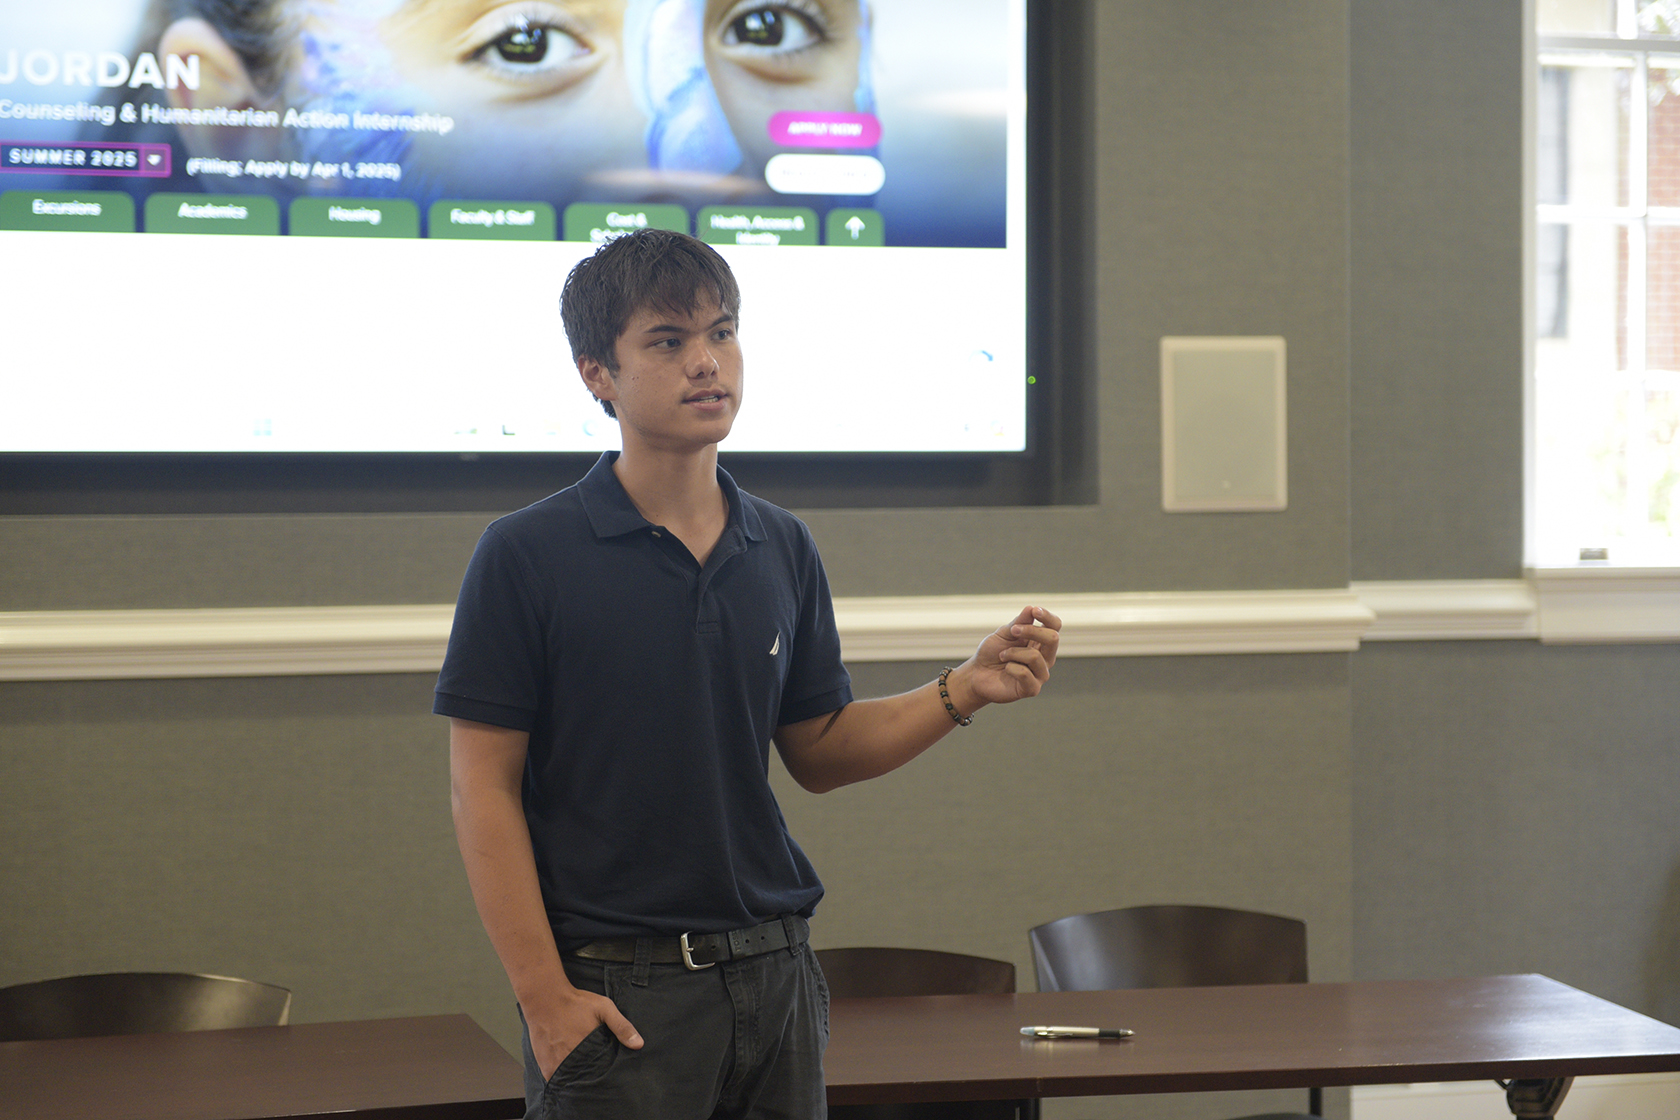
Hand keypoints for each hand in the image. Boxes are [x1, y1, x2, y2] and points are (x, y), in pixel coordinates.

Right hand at [525, 985, 642, 1080]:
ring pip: (572, 1082)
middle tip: (596, 1069)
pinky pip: (557, 1081)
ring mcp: (557, 1067)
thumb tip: (639, 1044)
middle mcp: (572, 1063)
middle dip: (593, 1078)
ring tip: (583, 1069)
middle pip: (587, 1081)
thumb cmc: (575, 1002)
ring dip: (578, 1079)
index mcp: (588, 1051)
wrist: (544, 998)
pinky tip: (569, 1068)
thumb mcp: (603, 1008)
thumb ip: (621, 1026)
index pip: (602, 1075)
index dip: (607, 1074)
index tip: (611, 1074)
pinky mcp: (545, 1067)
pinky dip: (564, 1078)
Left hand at [951, 605, 1061, 711]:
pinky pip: (1025, 673)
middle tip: (1012, 631)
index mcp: (1041, 641)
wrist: (977, 674)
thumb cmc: (992, 652)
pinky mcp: (1032, 689)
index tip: (1034, 611)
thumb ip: (1018, 623)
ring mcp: (1040, 674)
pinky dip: (1011, 668)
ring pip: (1035, 657)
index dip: (1047, 617)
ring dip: (1013, 652)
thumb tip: (1031, 608)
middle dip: (1031, 631)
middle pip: (1053, 639)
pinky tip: (1006, 669)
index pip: (1055, 626)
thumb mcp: (1004, 633)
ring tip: (1003, 656)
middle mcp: (1045, 657)